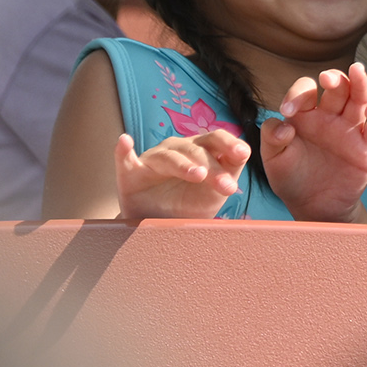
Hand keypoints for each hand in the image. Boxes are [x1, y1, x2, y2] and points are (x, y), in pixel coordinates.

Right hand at [113, 126, 247, 219]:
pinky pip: (124, 159)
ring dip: (183, 165)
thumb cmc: (190, 204)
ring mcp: (153, 159)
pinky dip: (123, 150)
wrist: (161, 226)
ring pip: (169, 157)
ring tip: (197, 174)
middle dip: (213, 167)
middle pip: (196, 150)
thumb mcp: (215, 192)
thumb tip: (243, 152)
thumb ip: (230, 172)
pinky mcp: (130, 173)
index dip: (230, 146)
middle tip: (226, 186)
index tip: (243, 155)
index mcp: (200, 150)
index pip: (217, 140)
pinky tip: (124, 141)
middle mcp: (177, 150)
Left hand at [259, 63, 366, 222]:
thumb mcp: (273, 160)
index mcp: (306, 115)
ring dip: (360, 84)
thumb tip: (285, 124)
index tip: (288, 110)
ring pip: (360, 99)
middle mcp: (330, 117)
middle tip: (327, 79)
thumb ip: (271, 138)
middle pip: (338, 88)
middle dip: (334, 78)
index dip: (298, 94)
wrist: (313, 207)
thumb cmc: (291, 179)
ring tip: (358, 71)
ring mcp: (350, 130)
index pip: (306, 91)